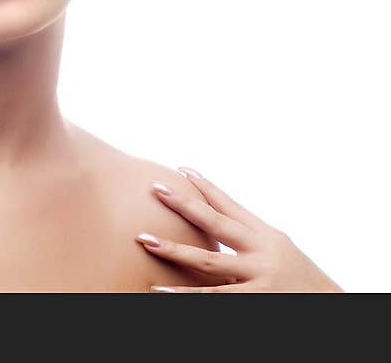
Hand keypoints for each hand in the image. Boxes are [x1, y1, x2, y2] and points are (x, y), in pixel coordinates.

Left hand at [134, 167, 343, 292]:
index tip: (181, 169)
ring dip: (174, 251)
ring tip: (144, 240)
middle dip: (184, 204)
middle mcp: (262, 252)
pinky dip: (187, 295)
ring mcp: (258, 278)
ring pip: (209, 263)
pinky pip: (215, 297)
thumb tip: (213, 220)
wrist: (333, 308)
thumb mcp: (279, 251)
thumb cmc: (299, 279)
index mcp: (265, 235)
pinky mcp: (255, 302)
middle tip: (155, 188)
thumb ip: (247, 239)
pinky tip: (161, 291)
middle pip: (216, 224)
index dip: (205, 187)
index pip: (230, 206)